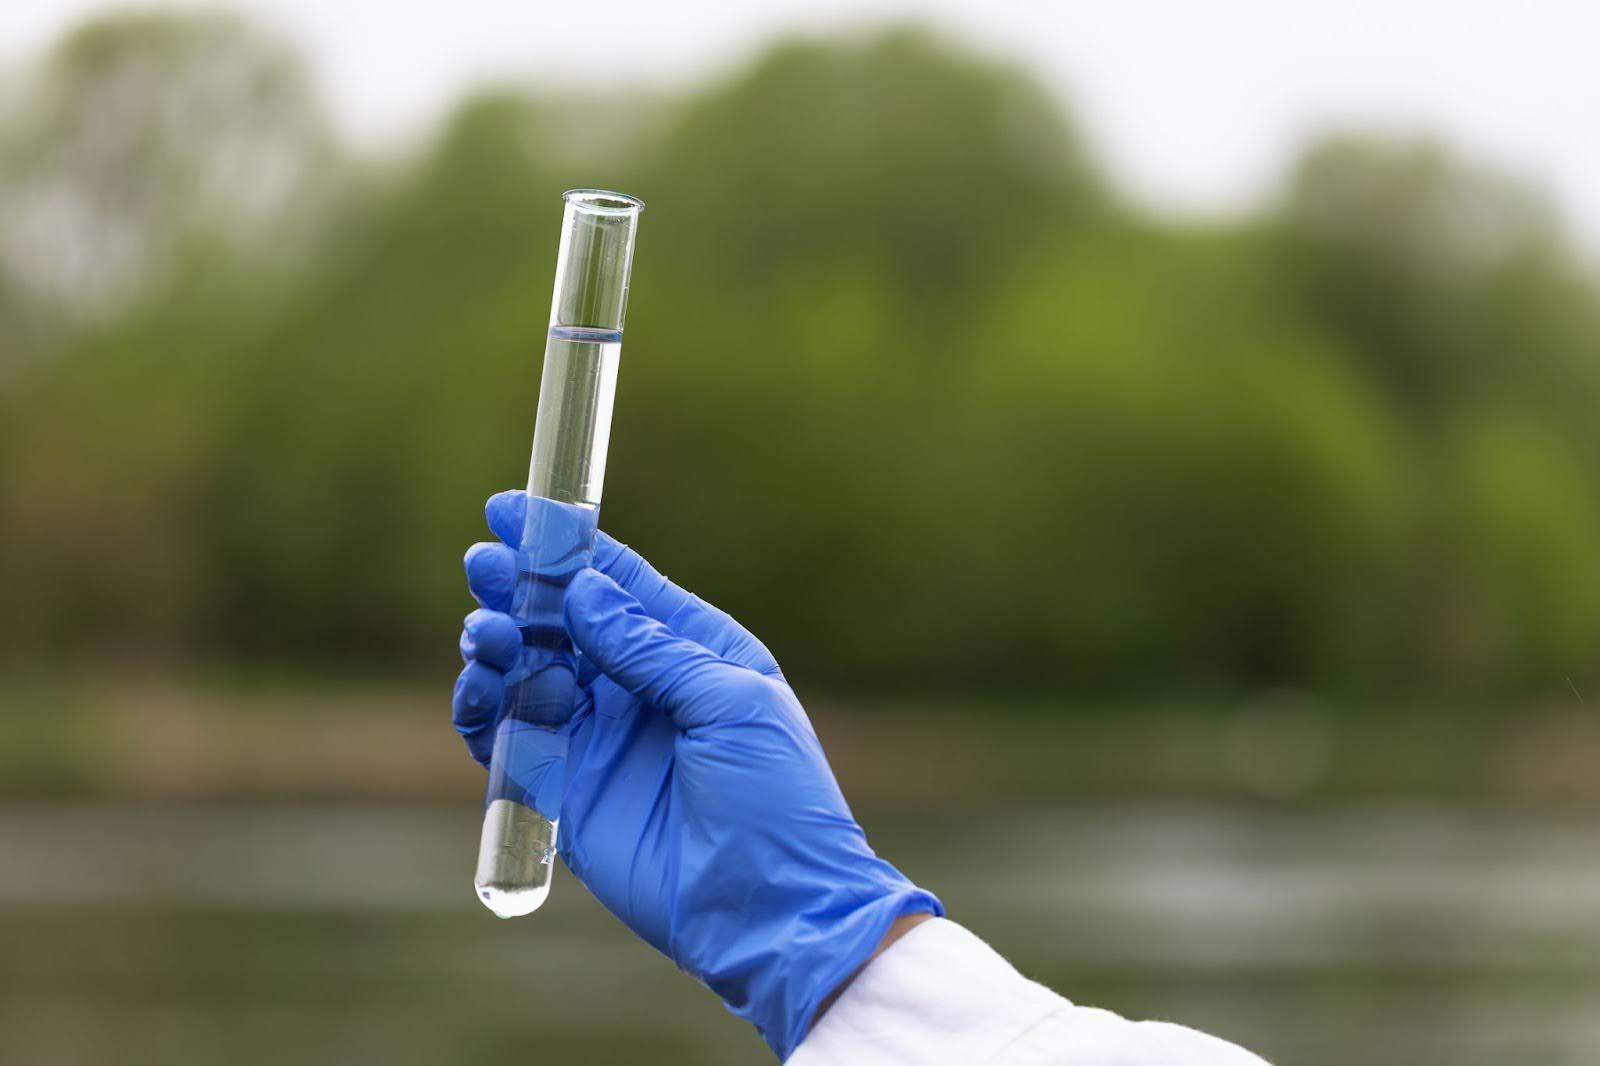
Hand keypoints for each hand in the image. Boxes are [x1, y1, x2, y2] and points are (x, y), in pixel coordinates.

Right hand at [453, 491, 940, 1058]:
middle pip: (564, 621)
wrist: (768, 908)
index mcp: (695, 652)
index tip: (516, 508)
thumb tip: (583, 593)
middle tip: (482, 562)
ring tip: (486, 632)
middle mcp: (641, 687)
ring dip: (499, 642)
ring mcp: (599, 737)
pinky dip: (482, 707)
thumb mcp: (729, 705)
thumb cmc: (775, 799)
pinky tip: (478, 686)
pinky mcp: (564, 789)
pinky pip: (508, 735)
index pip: (622, 585)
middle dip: (521, 587)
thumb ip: (652, 649)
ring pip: (529, 670)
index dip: (569, 546)